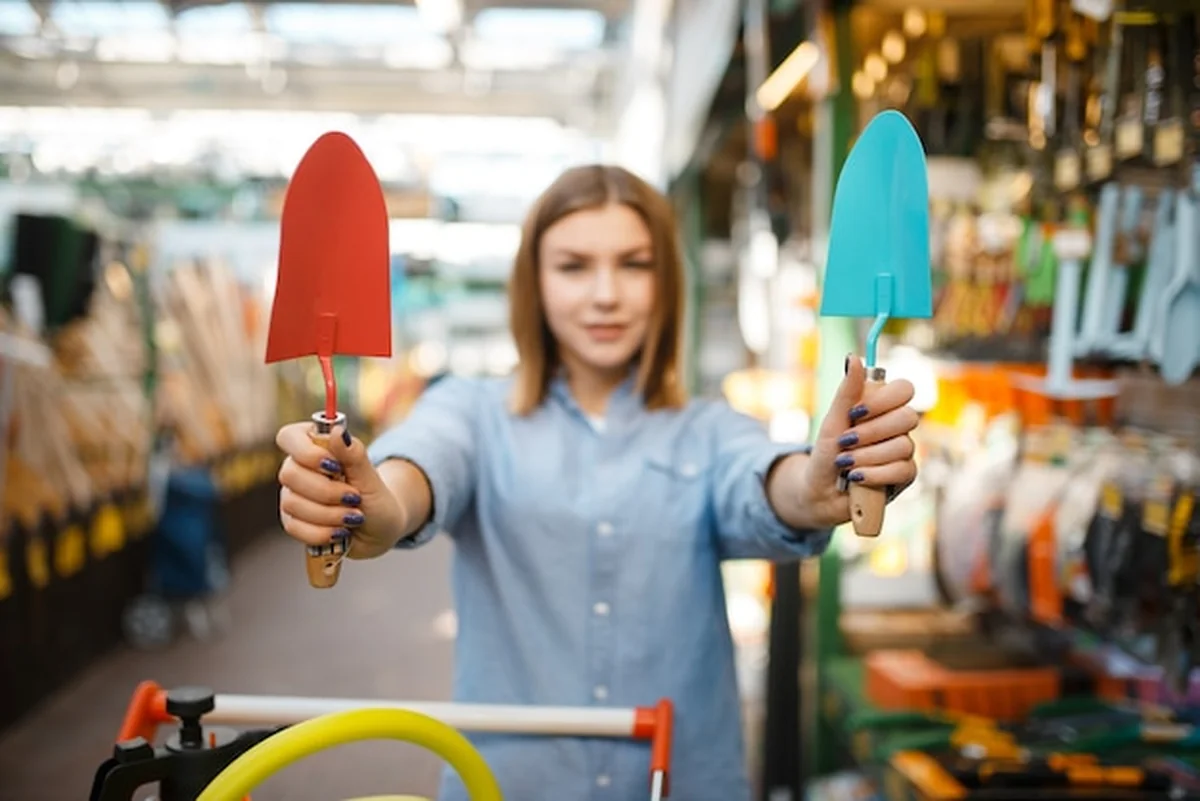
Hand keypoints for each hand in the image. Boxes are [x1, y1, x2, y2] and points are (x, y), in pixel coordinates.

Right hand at [275, 421, 406, 552]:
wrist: (379, 530)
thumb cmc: (375, 498)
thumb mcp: (371, 478)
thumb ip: (354, 455)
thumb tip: (338, 431)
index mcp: (315, 448)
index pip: (289, 437)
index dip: (307, 452)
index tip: (335, 466)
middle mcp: (298, 469)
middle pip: (289, 473)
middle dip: (326, 491)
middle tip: (354, 497)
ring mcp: (292, 496)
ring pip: (292, 503)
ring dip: (329, 514)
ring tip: (353, 517)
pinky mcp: (292, 522)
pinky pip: (294, 527)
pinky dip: (322, 532)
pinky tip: (340, 531)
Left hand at [797, 354, 919, 527]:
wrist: (820, 492)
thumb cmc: (826, 453)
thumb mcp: (832, 421)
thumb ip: (847, 392)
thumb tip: (853, 357)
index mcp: (882, 408)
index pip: (904, 389)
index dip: (884, 400)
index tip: (855, 412)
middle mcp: (897, 427)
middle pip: (908, 417)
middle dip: (871, 432)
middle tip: (846, 442)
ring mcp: (904, 451)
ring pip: (903, 445)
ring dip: (866, 456)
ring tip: (845, 463)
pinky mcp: (905, 476)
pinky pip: (903, 469)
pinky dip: (874, 473)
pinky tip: (856, 477)